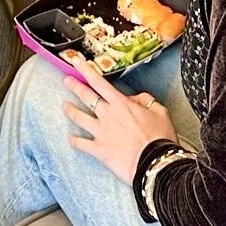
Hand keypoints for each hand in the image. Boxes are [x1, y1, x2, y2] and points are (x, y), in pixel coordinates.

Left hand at [64, 60, 177, 182]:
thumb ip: (145, 100)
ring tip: (65, 106)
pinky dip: (74, 141)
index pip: (99, 82)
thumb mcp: (159, 112)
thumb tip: (135, 98)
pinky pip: (81, 144)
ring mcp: (100, 132)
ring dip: (70, 110)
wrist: (155, 163)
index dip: (86, 70)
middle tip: (67, 80)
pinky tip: (71, 139)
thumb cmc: (160, 139)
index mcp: (121, 104)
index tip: (76, 62)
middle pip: (86, 96)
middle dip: (74, 86)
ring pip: (79, 117)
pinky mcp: (98, 149)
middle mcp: (107, 115)